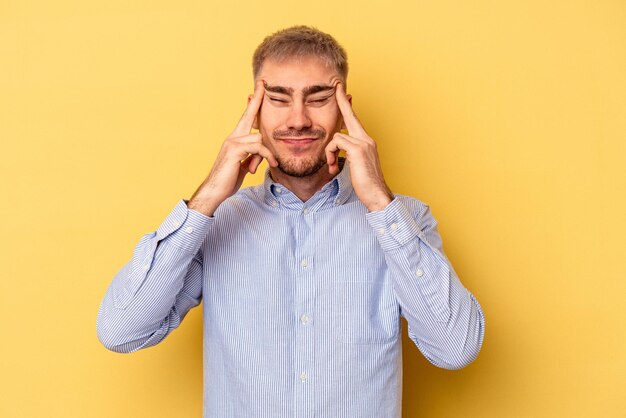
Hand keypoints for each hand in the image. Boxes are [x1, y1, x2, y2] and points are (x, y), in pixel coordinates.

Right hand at [188, 80, 277, 215]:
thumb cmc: (228, 180)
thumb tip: (260, 155)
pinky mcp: (234, 151)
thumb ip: (252, 157)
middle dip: (257, 100)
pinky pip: (258, 147)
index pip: (246, 118)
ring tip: (274, 163)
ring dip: (269, 152)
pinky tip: (273, 163)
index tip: (258, 90)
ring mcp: (232, 143)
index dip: (253, 104)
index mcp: (235, 139)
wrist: (214, 191)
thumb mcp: (244, 166)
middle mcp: (232, 137)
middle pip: (248, 115)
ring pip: (259, 137)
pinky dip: (267, 155)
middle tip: (263, 84)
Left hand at [325, 83, 393, 211]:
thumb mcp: (355, 165)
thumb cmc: (366, 184)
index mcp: (366, 141)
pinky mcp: (358, 150)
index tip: (342, 92)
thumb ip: (348, 153)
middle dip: (342, 100)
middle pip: (350, 115)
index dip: (348, 105)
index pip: (355, 119)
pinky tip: (333, 167)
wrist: (377, 196)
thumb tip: (336, 148)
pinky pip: (336, 143)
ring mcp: (363, 143)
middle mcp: (366, 139)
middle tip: (336, 86)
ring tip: (330, 166)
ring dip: (329, 152)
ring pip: (336, 136)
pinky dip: (330, 155)